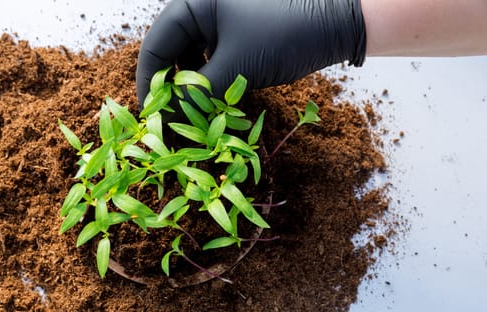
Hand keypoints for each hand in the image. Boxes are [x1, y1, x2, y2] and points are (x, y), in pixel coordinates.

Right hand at [136, 0, 365, 105]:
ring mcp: (222, 22)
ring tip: (195, 117)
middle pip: (172, 52)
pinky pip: (213, 61)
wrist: (339, 24)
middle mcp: (203, 9)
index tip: (150, 115)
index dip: (150, 81)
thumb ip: (198, 93)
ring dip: (192, 89)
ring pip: (193, 60)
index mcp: (194, 2)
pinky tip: (215, 103)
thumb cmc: (286, 35)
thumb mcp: (237, 66)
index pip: (156, 44)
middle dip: (171, 87)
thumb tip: (167, 119)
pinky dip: (211, 84)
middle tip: (172, 121)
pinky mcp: (238, 36)